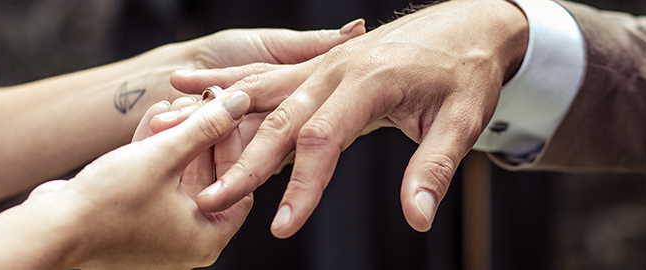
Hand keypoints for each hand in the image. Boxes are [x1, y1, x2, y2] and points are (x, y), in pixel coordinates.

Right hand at [28, 91, 252, 268]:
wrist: (48, 231)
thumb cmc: (109, 203)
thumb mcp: (164, 157)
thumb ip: (206, 127)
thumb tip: (242, 101)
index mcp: (207, 237)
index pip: (239, 183)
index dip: (233, 142)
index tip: (225, 108)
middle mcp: (188, 239)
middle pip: (209, 177)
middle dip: (201, 135)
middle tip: (201, 99)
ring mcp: (159, 231)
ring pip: (179, 176)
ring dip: (176, 137)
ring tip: (175, 102)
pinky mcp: (133, 218)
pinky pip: (155, 181)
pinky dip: (154, 151)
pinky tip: (154, 115)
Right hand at [172, 0, 528, 237]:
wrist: (471, 22)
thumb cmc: (467, 69)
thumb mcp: (462, 119)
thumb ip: (434, 168)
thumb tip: (416, 217)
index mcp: (367, 82)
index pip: (322, 140)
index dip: (302, 187)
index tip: (283, 226)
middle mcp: (335, 70)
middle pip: (279, 121)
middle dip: (244, 165)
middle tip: (213, 201)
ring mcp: (322, 65)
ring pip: (262, 94)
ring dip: (222, 123)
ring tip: (175, 137)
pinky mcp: (319, 64)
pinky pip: (265, 75)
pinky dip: (227, 85)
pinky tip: (191, 87)